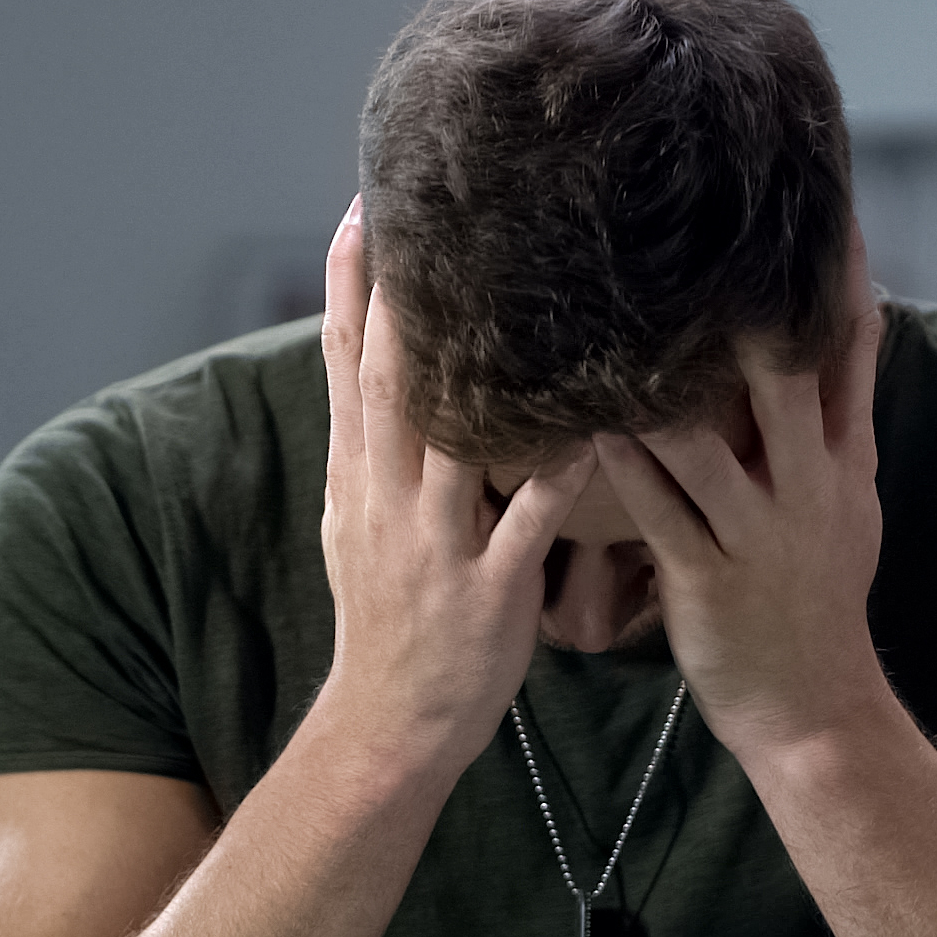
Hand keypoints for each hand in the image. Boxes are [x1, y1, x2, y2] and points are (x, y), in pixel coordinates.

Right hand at [314, 199, 588, 771]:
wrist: (388, 727)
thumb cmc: (388, 621)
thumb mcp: (358, 526)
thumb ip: (373, 450)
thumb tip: (376, 374)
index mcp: (358, 479)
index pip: (345, 365)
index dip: (352, 286)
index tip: (361, 210)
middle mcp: (389, 500)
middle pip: (389, 382)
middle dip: (401, 297)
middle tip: (422, 214)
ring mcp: (436, 544)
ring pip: (452, 439)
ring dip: (474, 367)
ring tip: (510, 289)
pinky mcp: (488, 590)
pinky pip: (527, 522)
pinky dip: (556, 475)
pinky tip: (591, 429)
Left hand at [592, 236, 896, 763]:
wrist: (815, 712)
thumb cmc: (819, 602)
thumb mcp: (853, 507)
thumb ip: (844, 420)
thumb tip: (855, 330)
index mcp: (844, 470)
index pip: (853, 358)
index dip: (843, 283)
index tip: (828, 209)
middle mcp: (807, 493)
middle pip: (789, 385)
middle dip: (755, 314)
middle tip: (713, 240)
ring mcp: (757, 537)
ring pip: (707, 447)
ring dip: (659, 388)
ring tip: (613, 324)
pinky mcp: (706, 580)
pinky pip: (657, 512)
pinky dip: (623, 467)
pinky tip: (588, 424)